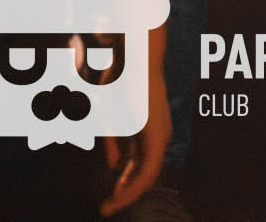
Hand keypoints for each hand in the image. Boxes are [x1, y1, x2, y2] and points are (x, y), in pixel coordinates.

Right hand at [98, 70, 169, 214]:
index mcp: (148, 129)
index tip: (109, 195)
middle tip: (106, 208)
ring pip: (146, 177)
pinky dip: (133, 186)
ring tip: (108, 207)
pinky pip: (147, 171)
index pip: (138, 164)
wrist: (132, 57)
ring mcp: (159, 137)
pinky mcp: (156, 137)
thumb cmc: (121, 79)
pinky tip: (120, 196)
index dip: (123, 182)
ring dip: (127, 194)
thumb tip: (114, 167)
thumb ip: (114, 141)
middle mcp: (158, 136)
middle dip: (123, 193)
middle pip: (142, 174)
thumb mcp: (112, 115)